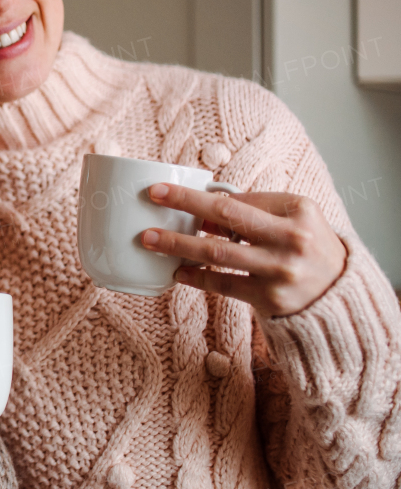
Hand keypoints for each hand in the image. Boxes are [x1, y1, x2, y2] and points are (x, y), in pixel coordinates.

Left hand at [140, 184, 347, 316]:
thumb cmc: (308, 248)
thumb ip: (254, 211)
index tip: (165, 190)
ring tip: (149, 238)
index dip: (200, 195)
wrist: (339, 294)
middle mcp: (291, 238)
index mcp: (299, 210)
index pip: (241, 199)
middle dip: (186, 203)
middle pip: (228, 215)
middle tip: (152, 196)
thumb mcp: (293, 219)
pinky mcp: (269, 298)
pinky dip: (196, 277)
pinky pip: (222, 284)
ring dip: (178, 244)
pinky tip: (177, 271)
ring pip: (217, 252)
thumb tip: (200, 209)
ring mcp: (279, 269)